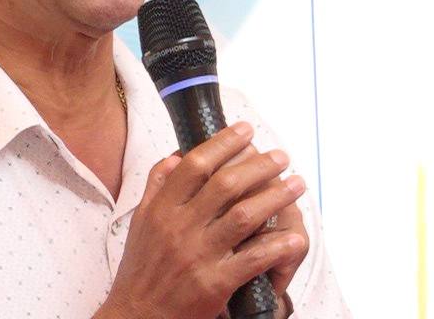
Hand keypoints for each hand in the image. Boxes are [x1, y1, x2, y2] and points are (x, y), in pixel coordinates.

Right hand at [96, 122, 307, 318]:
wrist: (137, 316)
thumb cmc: (141, 270)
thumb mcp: (139, 222)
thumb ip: (156, 186)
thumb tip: (176, 156)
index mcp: (161, 209)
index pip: (195, 165)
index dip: (223, 143)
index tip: (246, 132)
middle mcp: (179, 227)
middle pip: (225, 185)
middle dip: (259, 166)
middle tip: (281, 157)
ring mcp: (198, 255)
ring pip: (244, 216)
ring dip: (276, 197)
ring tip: (296, 185)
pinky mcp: (214, 283)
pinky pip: (253, 258)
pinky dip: (277, 246)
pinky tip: (294, 236)